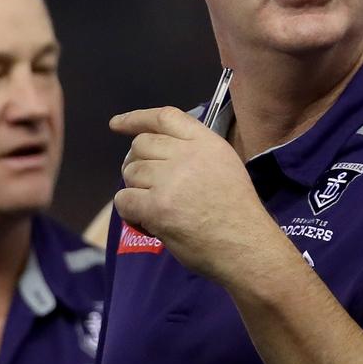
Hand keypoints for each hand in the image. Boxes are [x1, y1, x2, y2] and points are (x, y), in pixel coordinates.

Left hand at [110, 107, 286, 285]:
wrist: (245, 245)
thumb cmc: (237, 211)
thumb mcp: (225, 166)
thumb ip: (195, 152)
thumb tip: (156, 153)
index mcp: (207, 143)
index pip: (164, 117)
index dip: (136, 118)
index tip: (117, 125)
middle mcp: (188, 154)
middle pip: (141, 145)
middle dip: (137, 164)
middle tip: (147, 186)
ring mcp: (171, 179)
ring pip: (130, 173)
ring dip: (136, 190)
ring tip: (156, 209)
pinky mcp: (157, 206)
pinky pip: (123, 200)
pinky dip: (130, 213)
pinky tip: (148, 222)